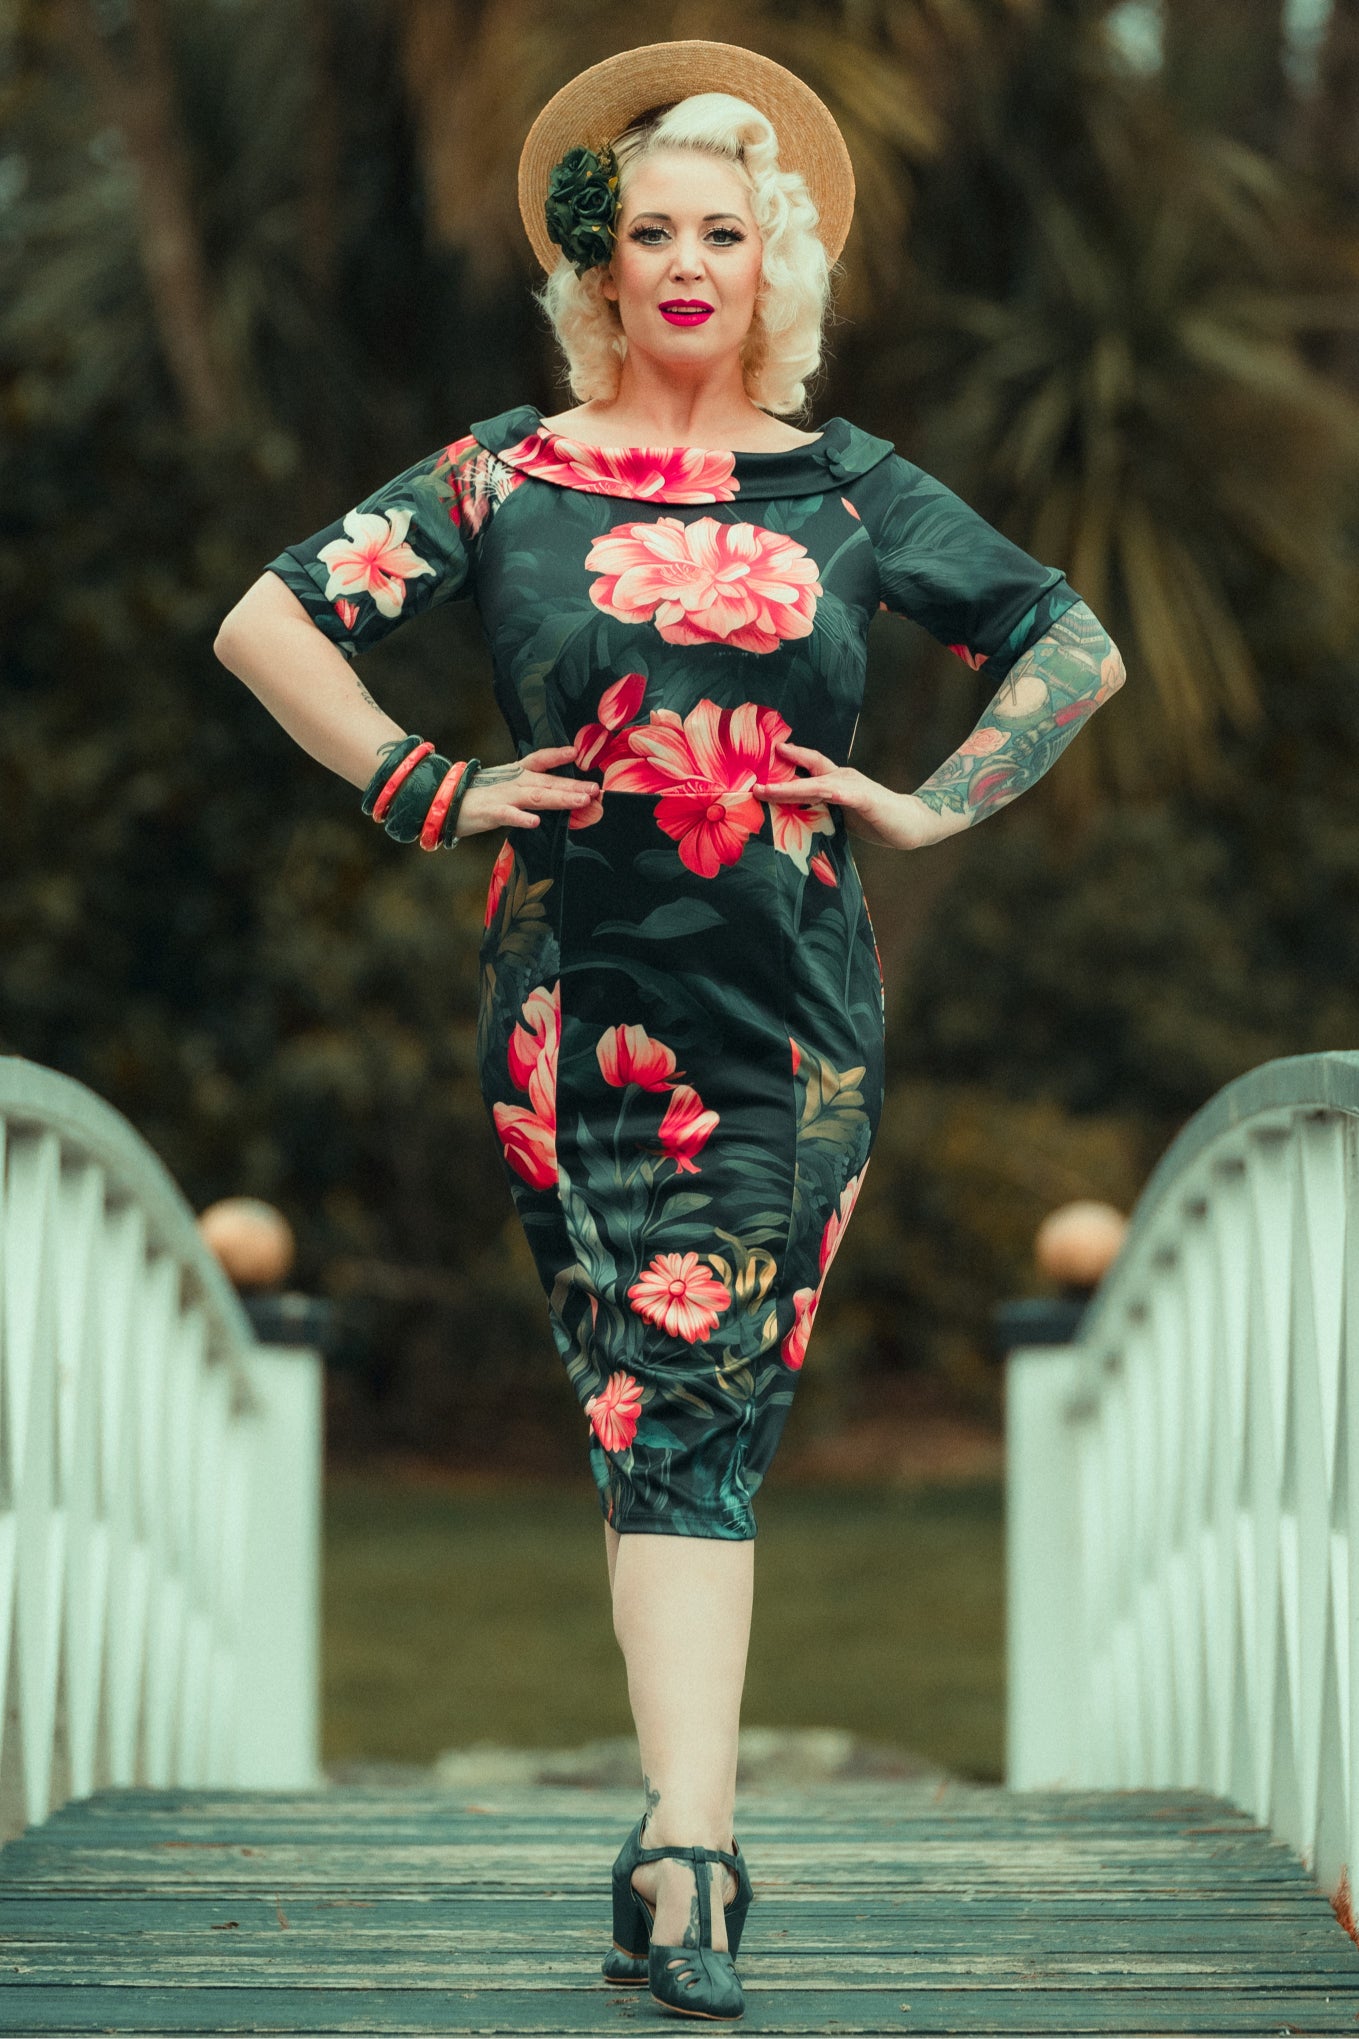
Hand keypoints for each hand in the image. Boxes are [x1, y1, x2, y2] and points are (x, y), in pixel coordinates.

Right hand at [454, 744, 598, 833]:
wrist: (443, 802)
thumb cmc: (477, 796)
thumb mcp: (505, 784)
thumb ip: (528, 786)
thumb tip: (554, 790)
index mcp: (516, 773)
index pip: (540, 760)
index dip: (558, 755)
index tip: (576, 752)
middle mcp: (514, 781)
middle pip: (548, 782)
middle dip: (574, 785)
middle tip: (596, 790)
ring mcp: (503, 796)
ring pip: (537, 796)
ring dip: (560, 798)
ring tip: (581, 801)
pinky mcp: (491, 812)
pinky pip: (508, 815)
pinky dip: (521, 818)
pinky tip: (535, 822)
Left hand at [752, 740, 943, 850]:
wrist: (913, 823)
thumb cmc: (878, 820)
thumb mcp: (843, 815)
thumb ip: (823, 811)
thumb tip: (794, 818)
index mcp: (836, 780)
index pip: (809, 765)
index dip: (786, 760)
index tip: (759, 761)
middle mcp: (842, 777)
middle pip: (807, 769)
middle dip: (777, 773)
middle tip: (750, 780)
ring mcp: (852, 786)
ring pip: (814, 783)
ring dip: (788, 787)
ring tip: (764, 790)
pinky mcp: (863, 799)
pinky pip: (838, 795)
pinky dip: (819, 794)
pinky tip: (804, 795)